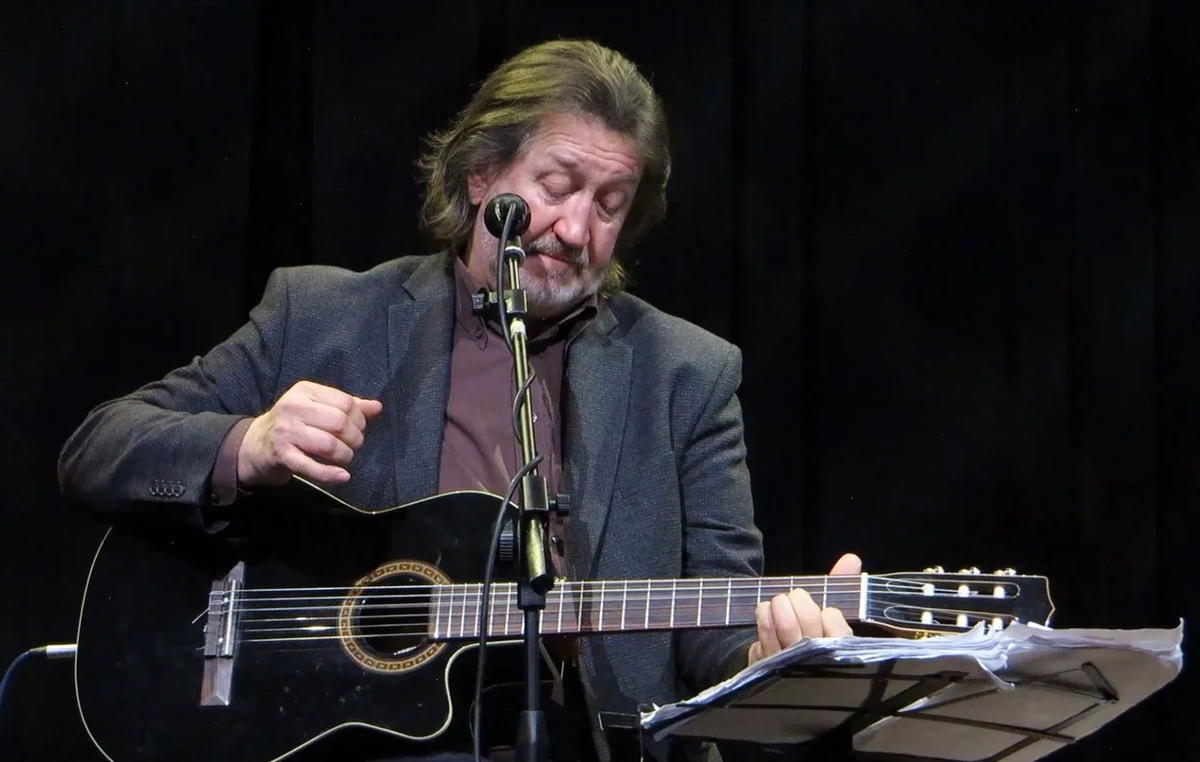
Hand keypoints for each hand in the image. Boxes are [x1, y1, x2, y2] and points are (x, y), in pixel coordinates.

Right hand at [237, 380, 383, 487]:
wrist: (254, 445)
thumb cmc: (294, 424)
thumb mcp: (317, 408)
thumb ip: (347, 406)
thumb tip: (377, 407)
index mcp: (305, 391)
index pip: (345, 403)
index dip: (359, 419)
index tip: (359, 429)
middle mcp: (293, 407)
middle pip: (339, 422)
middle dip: (354, 438)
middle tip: (353, 446)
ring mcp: (285, 431)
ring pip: (329, 444)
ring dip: (345, 455)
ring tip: (345, 458)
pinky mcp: (281, 455)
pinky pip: (311, 466)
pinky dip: (330, 474)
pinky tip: (343, 476)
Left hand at [748, 553, 861, 664]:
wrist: (782, 674)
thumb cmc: (810, 639)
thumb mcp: (829, 617)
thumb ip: (841, 586)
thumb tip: (852, 559)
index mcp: (839, 651)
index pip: (837, 624)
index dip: (829, 614)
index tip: (825, 612)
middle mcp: (816, 662)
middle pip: (809, 619)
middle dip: (799, 600)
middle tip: (794, 599)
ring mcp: (791, 667)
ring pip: (785, 626)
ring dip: (779, 606)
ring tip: (778, 604)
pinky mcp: (768, 669)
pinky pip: (763, 636)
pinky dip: (763, 617)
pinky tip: (765, 612)